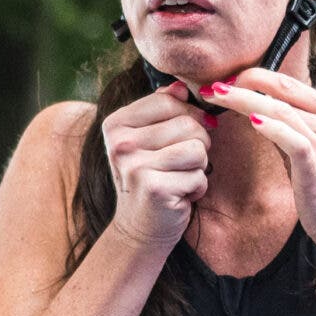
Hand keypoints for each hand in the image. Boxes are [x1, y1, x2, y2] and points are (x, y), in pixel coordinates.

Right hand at [101, 82, 213, 251]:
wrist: (139, 229)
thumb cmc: (150, 179)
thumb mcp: (148, 140)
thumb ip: (161, 109)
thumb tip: (180, 85)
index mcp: (115, 124)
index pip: (170, 101)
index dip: (188, 118)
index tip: (182, 138)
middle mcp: (121, 143)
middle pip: (189, 124)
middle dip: (197, 145)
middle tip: (179, 165)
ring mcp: (135, 166)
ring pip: (198, 149)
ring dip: (198, 167)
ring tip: (179, 178)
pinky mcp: (155, 188)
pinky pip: (199, 176)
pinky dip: (197, 188)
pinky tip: (179, 196)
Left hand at [190, 68, 315, 251]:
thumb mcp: (314, 150)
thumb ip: (291, 129)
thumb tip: (257, 112)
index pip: (290, 84)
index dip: (256, 78)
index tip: (227, 82)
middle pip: (283, 91)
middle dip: (245, 83)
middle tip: (213, 86)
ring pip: (283, 111)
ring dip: (245, 101)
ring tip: (218, 97)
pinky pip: (294, 141)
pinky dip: (272, 128)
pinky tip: (251, 120)